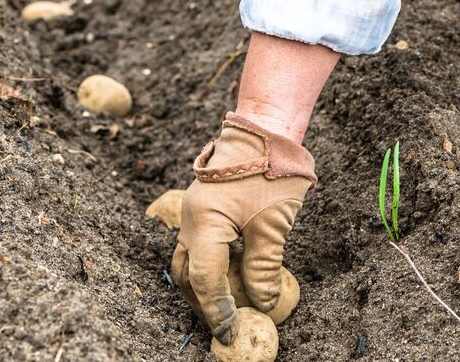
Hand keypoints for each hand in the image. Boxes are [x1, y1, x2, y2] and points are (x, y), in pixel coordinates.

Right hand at [171, 113, 314, 343]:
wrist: (266, 127)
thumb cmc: (272, 172)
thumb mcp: (273, 225)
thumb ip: (264, 267)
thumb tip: (262, 304)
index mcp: (204, 224)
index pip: (204, 279)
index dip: (218, 310)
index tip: (232, 332)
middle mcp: (190, 219)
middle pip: (186, 273)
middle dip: (203, 302)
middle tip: (225, 323)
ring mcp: (194, 210)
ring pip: (189, 258)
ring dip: (204, 283)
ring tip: (227, 304)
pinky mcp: (204, 205)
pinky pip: (199, 242)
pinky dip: (211, 262)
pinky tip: (232, 272)